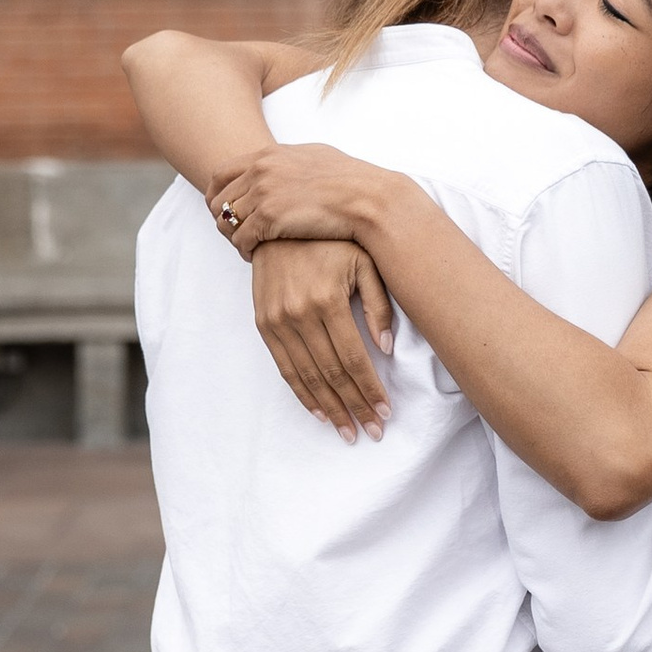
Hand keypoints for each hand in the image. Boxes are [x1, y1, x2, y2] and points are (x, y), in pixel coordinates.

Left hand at [207, 143, 381, 253]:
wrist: (368, 198)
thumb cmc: (352, 181)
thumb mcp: (317, 156)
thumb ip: (292, 160)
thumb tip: (285, 163)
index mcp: (269, 154)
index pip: (221, 173)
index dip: (217, 194)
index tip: (223, 210)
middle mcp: (261, 170)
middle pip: (219, 198)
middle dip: (223, 219)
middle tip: (235, 234)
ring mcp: (263, 193)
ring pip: (226, 221)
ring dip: (233, 237)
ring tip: (247, 247)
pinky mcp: (269, 218)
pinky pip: (241, 239)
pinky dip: (245, 250)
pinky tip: (256, 255)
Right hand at [250, 239, 395, 443]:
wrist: (279, 220)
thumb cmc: (331, 238)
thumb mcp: (365, 261)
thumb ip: (379, 304)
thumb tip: (387, 349)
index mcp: (327, 299)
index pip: (353, 359)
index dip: (370, 390)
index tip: (385, 413)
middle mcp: (299, 313)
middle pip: (331, 374)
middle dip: (353, 407)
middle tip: (372, 432)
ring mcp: (278, 320)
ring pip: (307, 377)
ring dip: (329, 409)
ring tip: (348, 431)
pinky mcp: (264, 322)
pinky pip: (284, 367)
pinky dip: (302, 393)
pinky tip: (318, 411)